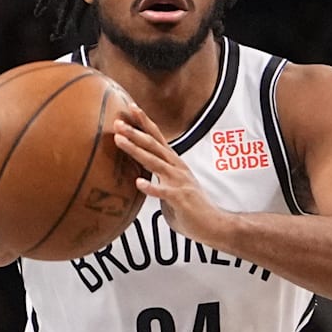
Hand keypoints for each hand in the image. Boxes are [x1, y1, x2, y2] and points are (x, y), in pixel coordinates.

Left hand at [113, 105, 229, 244]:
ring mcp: (178, 182)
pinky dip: (151, 187)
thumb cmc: (190, 207)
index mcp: (173, 163)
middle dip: (135, 132)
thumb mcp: (170, 187)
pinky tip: (138, 183)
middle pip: (153, 145)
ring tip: (120, 141)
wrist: (212, 224)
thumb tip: (138, 178)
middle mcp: (176, 168)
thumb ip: (157, 179)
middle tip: (118, 121)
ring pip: (154, 162)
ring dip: (136, 150)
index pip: (157, 138)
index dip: (144, 123)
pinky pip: (163, 192)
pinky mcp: (180, 198)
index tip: (131, 108)